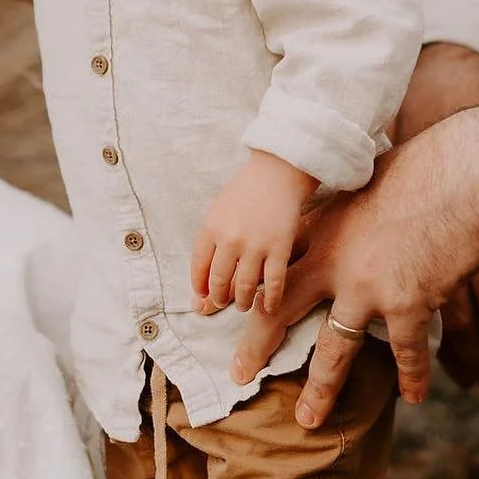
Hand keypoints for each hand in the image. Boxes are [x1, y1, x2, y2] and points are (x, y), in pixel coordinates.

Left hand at [191, 151, 318, 315]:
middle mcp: (230, 239)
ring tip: (243, 304)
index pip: (198, 266)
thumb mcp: (219, 209)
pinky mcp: (279, 249)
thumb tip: (206, 271)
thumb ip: (212, 237)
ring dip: (242, 302)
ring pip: (245, 287)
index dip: (199, 285)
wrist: (277, 173)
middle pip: (219, 281)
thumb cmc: (246, 190)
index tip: (202, 295)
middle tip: (223, 301)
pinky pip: (273, 283)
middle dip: (219, 297)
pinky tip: (268, 306)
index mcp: (212, 227)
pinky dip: (270, 299)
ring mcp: (256, 245)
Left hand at [231, 107, 478, 423]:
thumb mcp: (367, 180)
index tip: (226, 308)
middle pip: (281, 310)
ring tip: (307, 419)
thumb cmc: (421, 168)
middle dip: (256, 345)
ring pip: (332, 350)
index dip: (249, 288)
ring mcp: (366, 286)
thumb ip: (350, 205)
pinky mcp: (406, 304)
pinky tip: (412, 396)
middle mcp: (334, 260)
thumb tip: (349, 207)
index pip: (274, 265)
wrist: (461, 175)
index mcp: (323, 228)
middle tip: (238, 373)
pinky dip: (411, 376)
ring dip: (320, 388)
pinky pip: (403, 354)